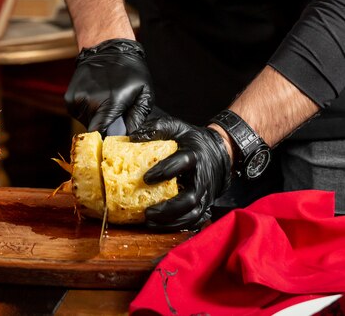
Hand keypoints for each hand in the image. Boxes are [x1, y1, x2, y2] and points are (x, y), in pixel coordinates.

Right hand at [65, 39, 153, 133]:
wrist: (107, 47)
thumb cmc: (129, 69)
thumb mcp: (144, 92)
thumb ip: (138, 117)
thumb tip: (131, 136)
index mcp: (110, 104)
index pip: (103, 134)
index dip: (109, 136)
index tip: (115, 132)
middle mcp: (91, 102)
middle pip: (95, 129)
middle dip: (105, 125)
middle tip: (114, 111)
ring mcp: (77, 99)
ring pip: (85, 121)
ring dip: (95, 117)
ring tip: (104, 100)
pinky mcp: (69, 97)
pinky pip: (78, 113)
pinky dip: (86, 110)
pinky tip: (94, 96)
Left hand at [130, 116, 231, 230]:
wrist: (218, 150)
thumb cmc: (192, 140)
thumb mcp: (176, 127)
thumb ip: (156, 128)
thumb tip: (133, 137)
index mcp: (195, 155)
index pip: (183, 163)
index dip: (166, 170)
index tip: (147, 178)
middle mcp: (202, 177)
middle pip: (190, 198)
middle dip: (168, 207)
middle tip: (147, 211)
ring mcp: (205, 193)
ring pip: (192, 214)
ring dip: (171, 221)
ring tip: (149, 222)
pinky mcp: (204, 204)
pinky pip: (192, 220)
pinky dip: (176, 226)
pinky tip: (159, 226)